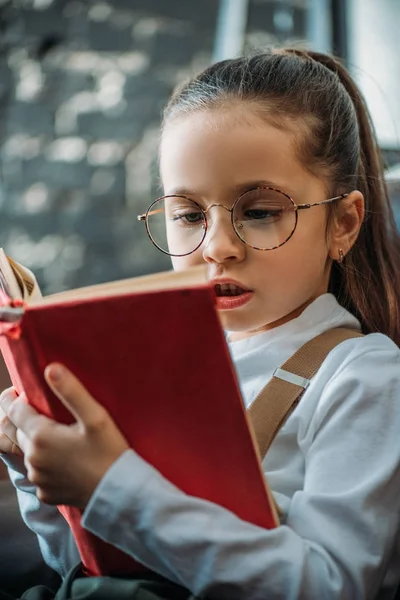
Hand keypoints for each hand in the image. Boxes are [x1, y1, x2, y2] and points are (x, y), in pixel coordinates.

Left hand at [0, 364, 128, 508]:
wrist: (119, 493)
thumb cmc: (110, 452)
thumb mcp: (96, 417)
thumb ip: (72, 391)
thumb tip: (50, 369)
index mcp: (41, 436)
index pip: (13, 410)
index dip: (13, 398)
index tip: (17, 390)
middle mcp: (33, 459)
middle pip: (16, 431)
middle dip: (22, 418)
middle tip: (36, 408)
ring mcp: (38, 478)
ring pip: (27, 452)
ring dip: (33, 440)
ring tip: (53, 432)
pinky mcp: (46, 493)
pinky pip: (38, 472)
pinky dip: (44, 462)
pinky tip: (62, 458)